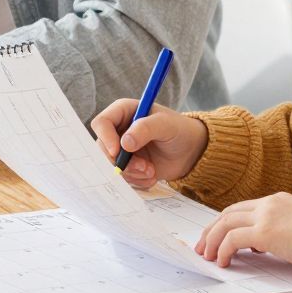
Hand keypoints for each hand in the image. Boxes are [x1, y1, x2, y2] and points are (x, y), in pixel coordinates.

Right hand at [90, 98, 207, 188]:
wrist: (190, 151)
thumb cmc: (179, 130)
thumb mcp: (166, 125)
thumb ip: (145, 128)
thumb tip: (125, 143)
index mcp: (123, 112)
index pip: (102, 122)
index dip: (105, 137)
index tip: (117, 151)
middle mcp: (118, 130)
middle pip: (102, 148)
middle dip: (123, 162)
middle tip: (144, 167)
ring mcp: (122, 150)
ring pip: (112, 166)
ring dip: (132, 173)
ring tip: (151, 170)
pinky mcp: (128, 166)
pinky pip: (122, 178)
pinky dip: (137, 180)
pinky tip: (152, 175)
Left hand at [197, 193, 291, 269]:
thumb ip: (282, 230)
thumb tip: (267, 244)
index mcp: (278, 200)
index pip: (243, 208)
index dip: (227, 223)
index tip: (218, 237)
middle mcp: (269, 204)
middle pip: (228, 213)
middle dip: (212, 230)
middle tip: (203, 246)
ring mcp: (266, 216)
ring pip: (225, 224)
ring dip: (212, 240)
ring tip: (207, 256)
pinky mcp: (265, 232)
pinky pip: (232, 240)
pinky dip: (223, 251)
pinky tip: (223, 262)